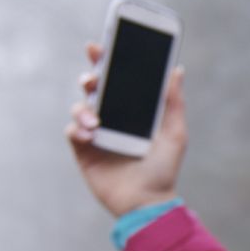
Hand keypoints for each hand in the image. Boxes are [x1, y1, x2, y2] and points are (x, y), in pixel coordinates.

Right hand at [66, 40, 187, 216]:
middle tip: (92, 80)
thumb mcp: (174, 133)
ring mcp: (96, 134)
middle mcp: (112, 118)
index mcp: (131, 110)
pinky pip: (72, 132)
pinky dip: (77, 129)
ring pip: (79, 108)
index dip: (105, 61)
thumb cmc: (164, 169)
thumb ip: (173, 102)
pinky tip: (90, 135)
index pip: (116, 80)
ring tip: (96, 121)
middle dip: (88, 78)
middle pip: (93, 89)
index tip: (98, 46)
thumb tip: (177, 69)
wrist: (148, 203)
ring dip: (83, 108)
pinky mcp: (84, 152)